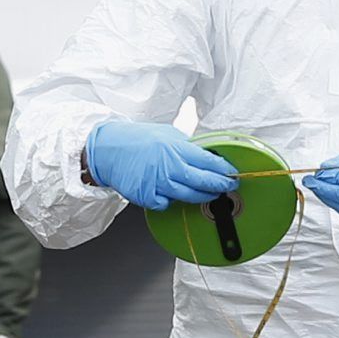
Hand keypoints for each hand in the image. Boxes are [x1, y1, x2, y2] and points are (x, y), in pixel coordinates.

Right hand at [84, 122, 236, 211]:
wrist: (106, 150)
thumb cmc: (135, 140)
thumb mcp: (166, 133)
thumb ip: (186, 145)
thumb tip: (206, 154)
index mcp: (175, 148)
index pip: (208, 161)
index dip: (224, 170)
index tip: (232, 173)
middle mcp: (168, 166)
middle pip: (203, 182)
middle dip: (220, 186)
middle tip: (228, 187)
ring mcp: (157, 183)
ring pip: (189, 196)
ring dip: (201, 197)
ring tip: (208, 194)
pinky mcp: (147, 196)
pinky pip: (166, 203)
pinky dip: (171, 200)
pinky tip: (171, 193)